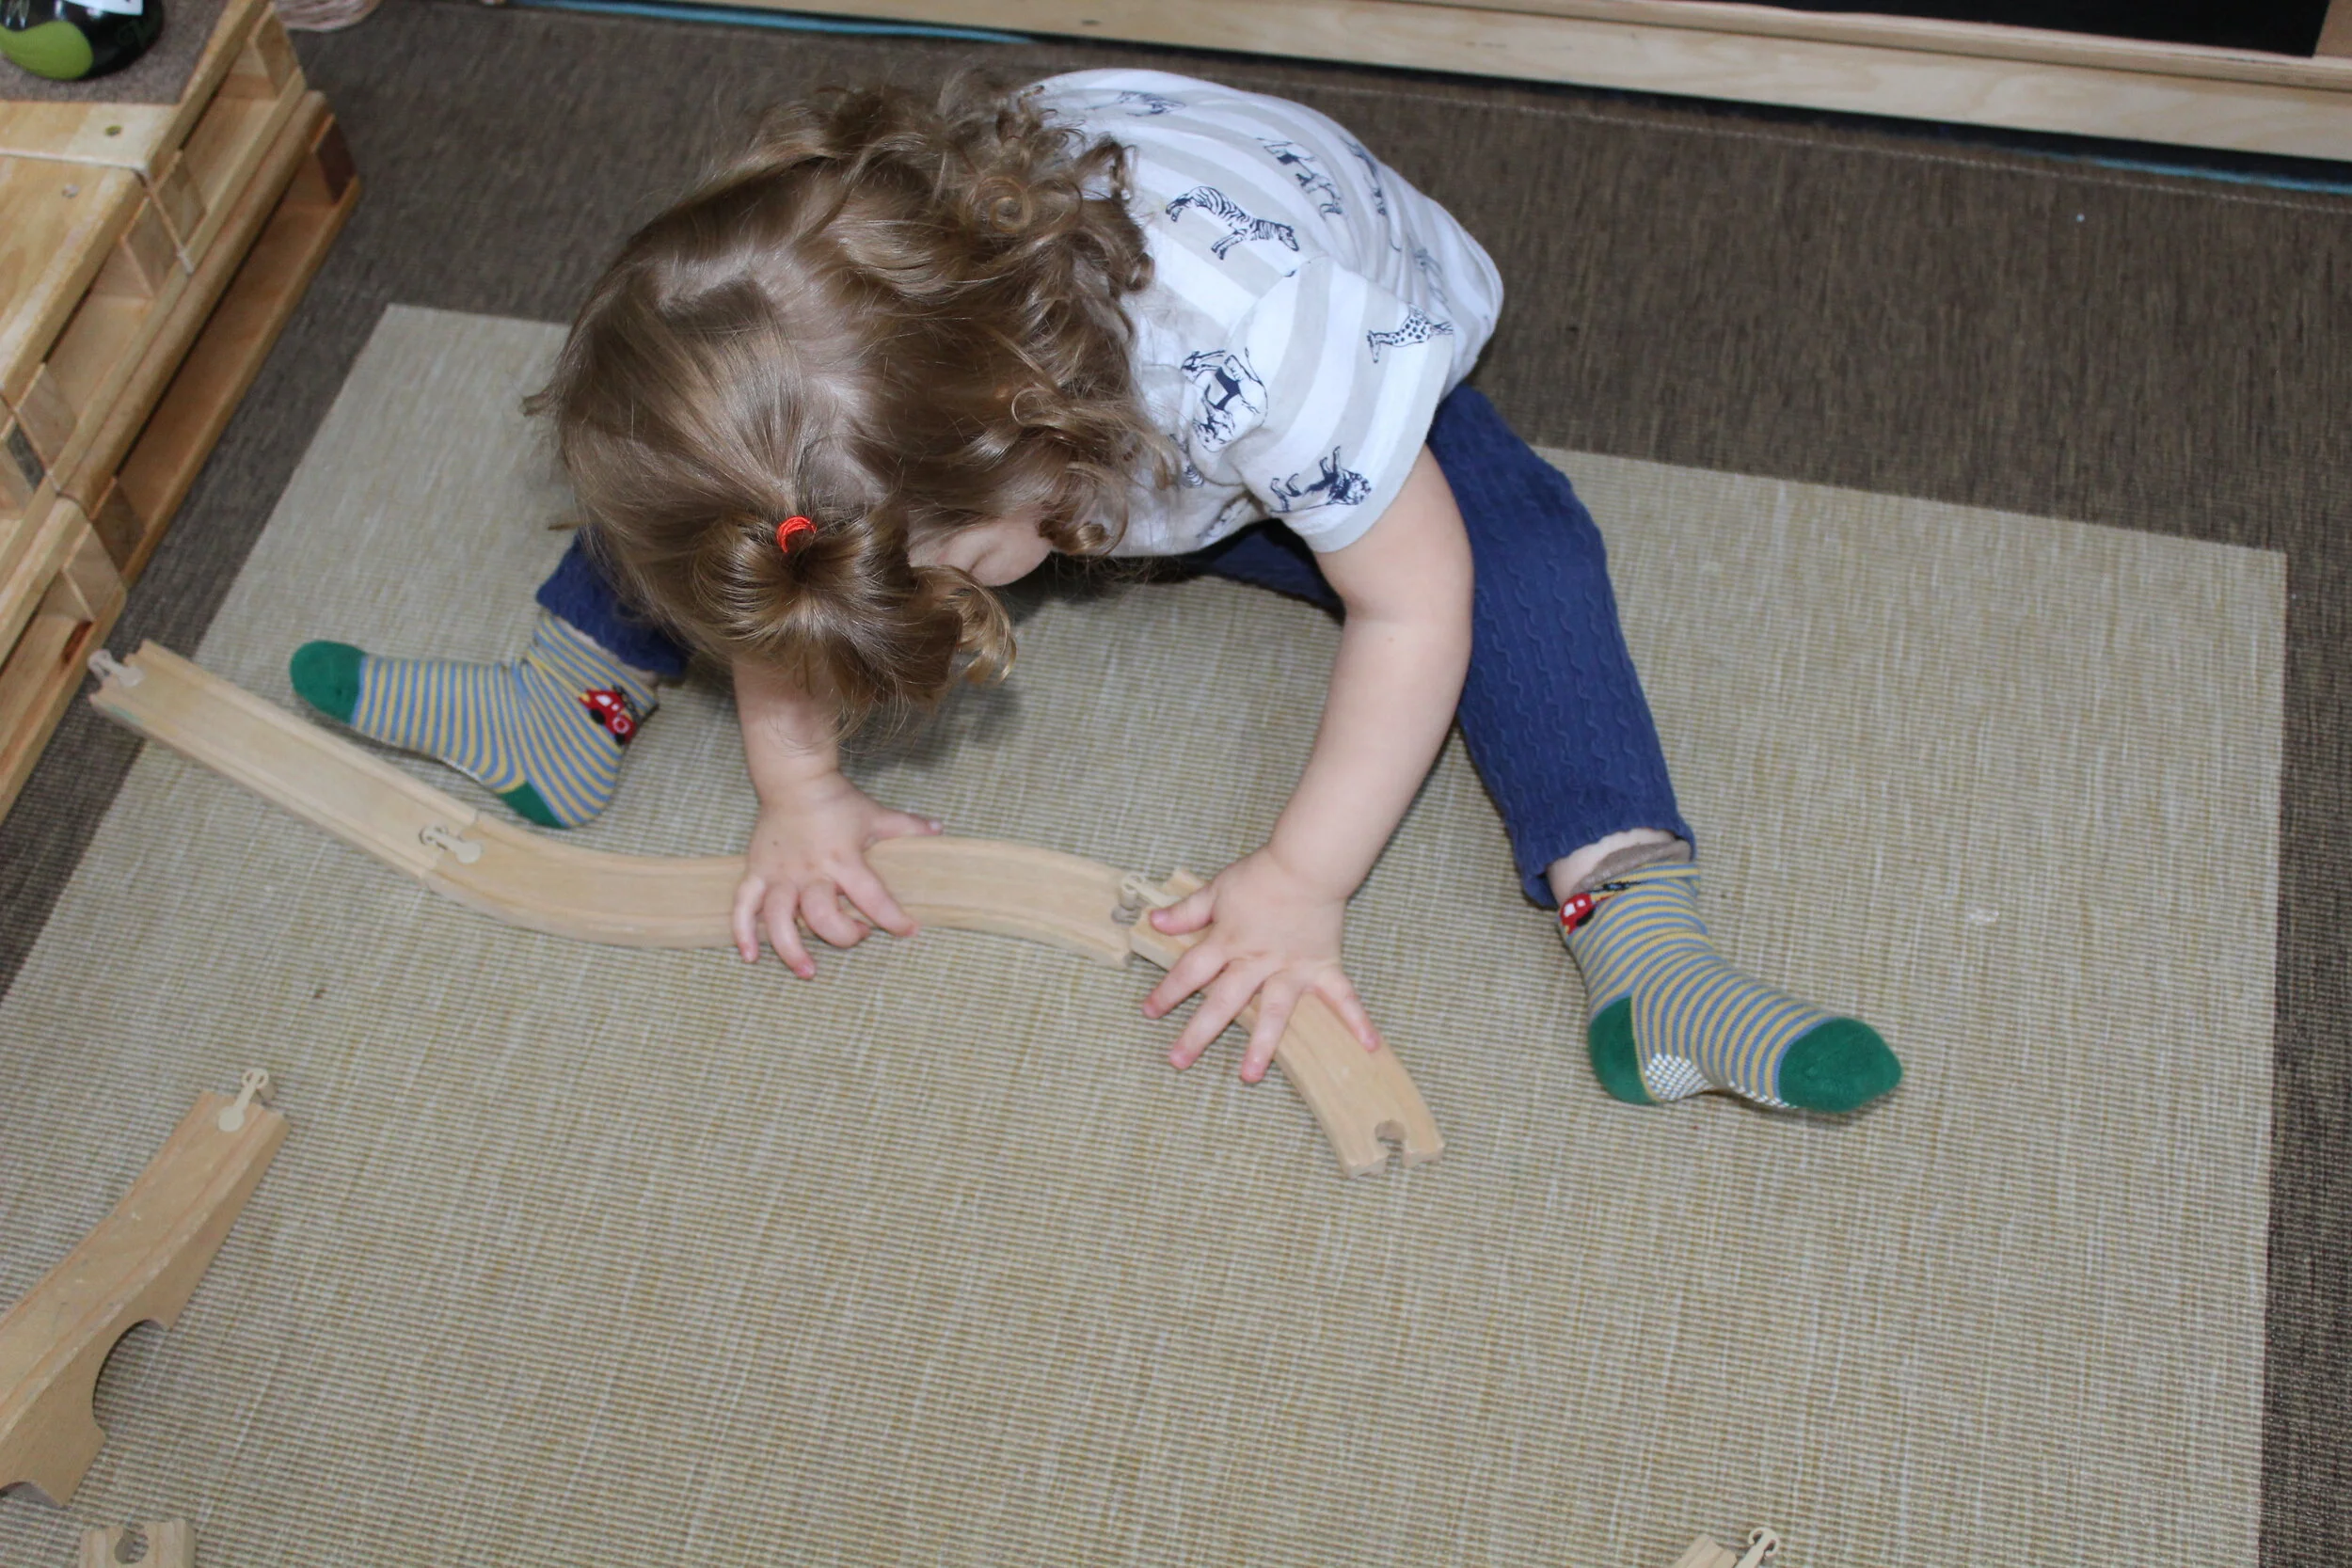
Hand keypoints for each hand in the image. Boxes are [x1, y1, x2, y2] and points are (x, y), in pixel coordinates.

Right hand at [731, 772, 940, 976]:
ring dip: (791, 949)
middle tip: (857, 936)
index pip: (872, 896)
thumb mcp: (875, 814)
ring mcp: (779, 873)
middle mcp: (810, 871)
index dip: (892, 918)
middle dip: (841, 934)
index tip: (909, 930)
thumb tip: (939, 830)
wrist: (793, 779)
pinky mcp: (756, 871)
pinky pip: (744, 905)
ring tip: (808, 971)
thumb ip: (907, 827)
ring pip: (779, 918)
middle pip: (821, 915)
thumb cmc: (836, 799)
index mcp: (843, 859)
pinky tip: (751, 956)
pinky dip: (743, 931)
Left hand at [1140, 848, 1383, 1082]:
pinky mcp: (1323, 967)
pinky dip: (1357, 1021)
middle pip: (1223, 1000)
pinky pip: (1342, 998)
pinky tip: (1368, 1047)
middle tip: (1178, 1061)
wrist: (1307, 863)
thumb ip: (1187, 912)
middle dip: (1199, 1032)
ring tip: (1249, 1075)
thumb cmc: (1262, 874)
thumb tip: (1154, 923)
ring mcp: (1292, 968)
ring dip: (1262, 1044)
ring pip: (1274, 1011)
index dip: (1168, 992)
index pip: (1191, 971)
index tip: (1149, 1012)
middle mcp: (1257, 961)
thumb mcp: (1218, 889)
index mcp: (1228, 942)